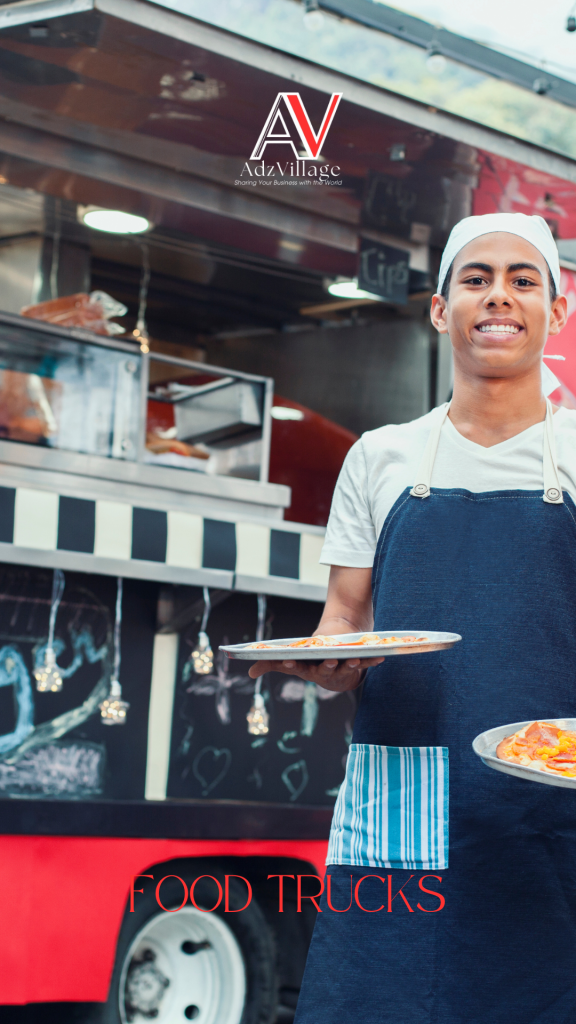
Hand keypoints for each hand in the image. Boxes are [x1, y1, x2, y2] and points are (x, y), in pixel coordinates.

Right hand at [247, 656, 384, 691]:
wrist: (337, 658)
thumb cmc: (312, 659)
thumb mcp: (293, 660)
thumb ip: (272, 664)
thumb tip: (249, 673)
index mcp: (307, 669)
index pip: (297, 667)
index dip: (292, 665)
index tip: (287, 660)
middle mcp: (325, 672)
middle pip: (325, 670)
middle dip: (327, 667)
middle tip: (329, 662)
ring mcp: (342, 670)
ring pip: (346, 668)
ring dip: (351, 665)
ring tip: (354, 659)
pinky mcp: (357, 666)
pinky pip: (366, 664)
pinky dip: (373, 661)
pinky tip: (380, 657)